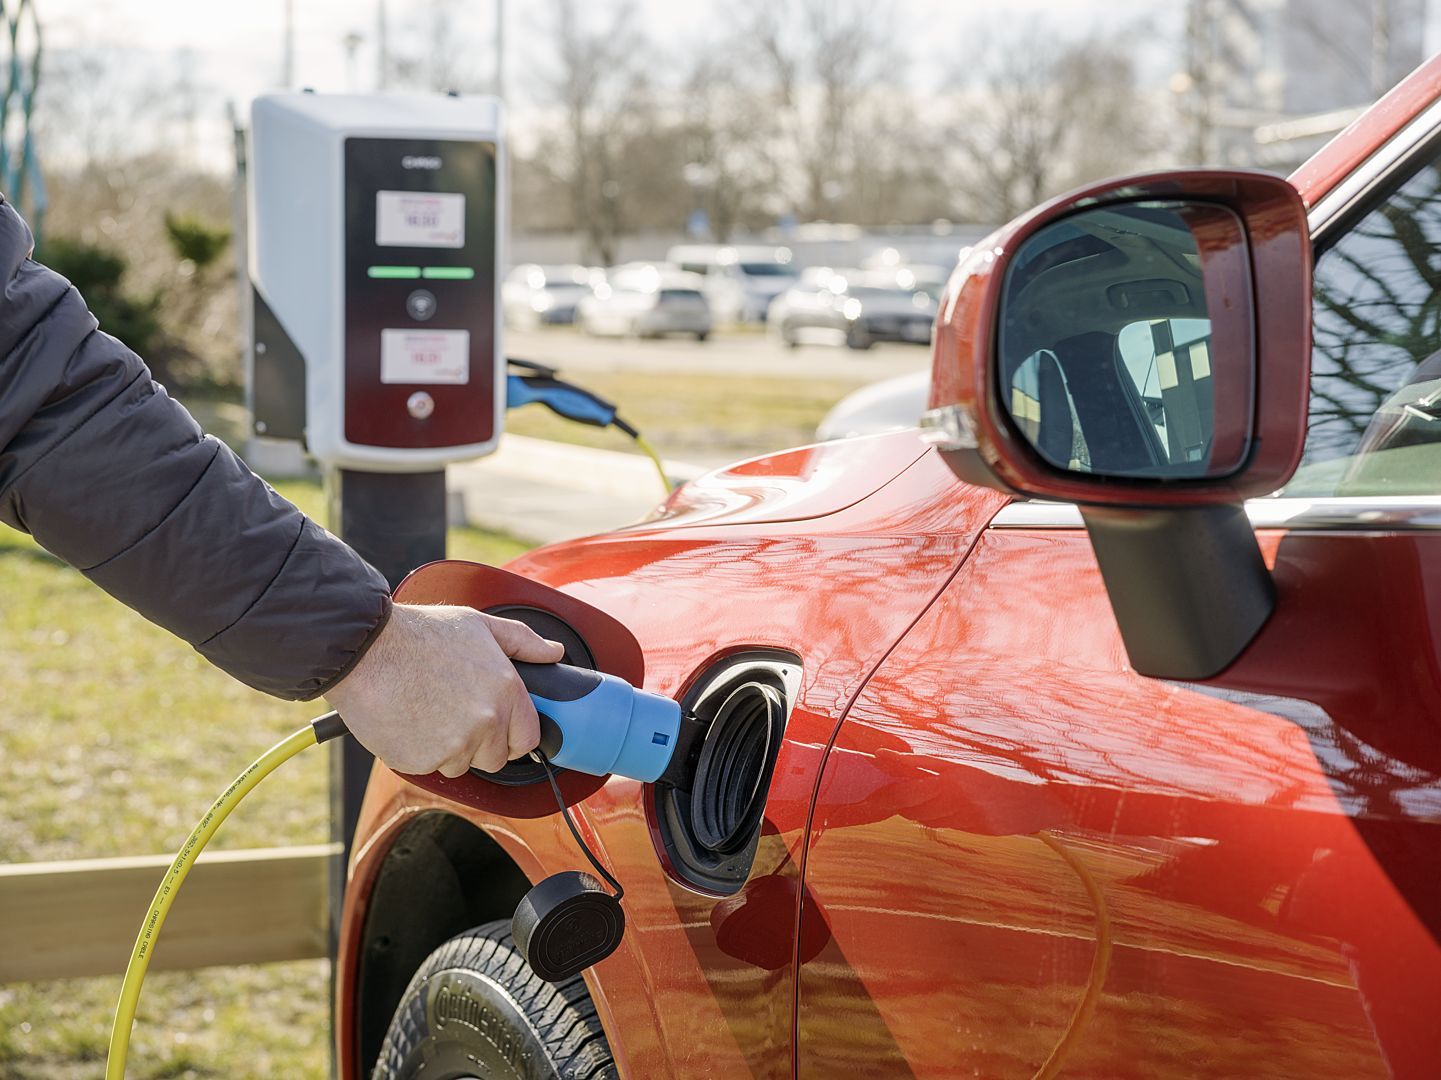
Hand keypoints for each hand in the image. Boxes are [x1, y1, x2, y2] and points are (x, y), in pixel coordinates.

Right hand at [325, 603, 564, 776]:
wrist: (366, 650)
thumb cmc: (420, 634)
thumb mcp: (479, 625)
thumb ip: (522, 642)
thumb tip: (553, 652)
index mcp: (505, 691)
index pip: (528, 738)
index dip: (513, 734)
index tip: (499, 727)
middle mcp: (485, 722)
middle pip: (496, 758)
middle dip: (481, 743)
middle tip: (455, 714)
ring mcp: (453, 745)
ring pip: (461, 764)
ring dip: (449, 748)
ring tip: (429, 711)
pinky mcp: (421, 761)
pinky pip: (429, 767)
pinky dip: (421, 752)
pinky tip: (410, 721)